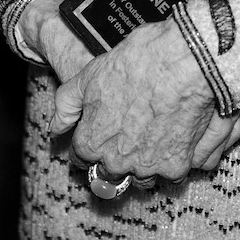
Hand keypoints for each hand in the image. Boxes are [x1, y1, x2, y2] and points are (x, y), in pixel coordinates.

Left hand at [50, 18, 239, 187]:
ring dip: (148, 165)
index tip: (102, 135)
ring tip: (158, 138)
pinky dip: (180, 160)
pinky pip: (176, 173)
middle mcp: (117, 162)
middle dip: (118, 160)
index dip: (91, 145)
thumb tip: (55, 127)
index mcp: (92, 142)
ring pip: (145, 179)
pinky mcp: (178, 165)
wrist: (183, 61)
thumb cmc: (136, 63)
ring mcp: (149, 168)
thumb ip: (67, 104)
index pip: (82, 158)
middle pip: (112, 175)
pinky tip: (184, 139)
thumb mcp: (90, 74)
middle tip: (132, 135)